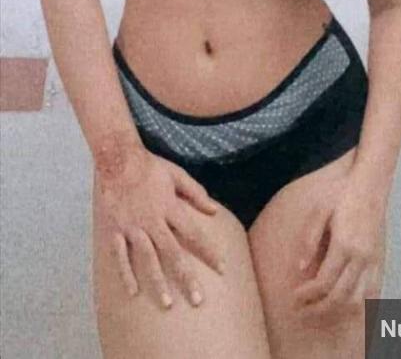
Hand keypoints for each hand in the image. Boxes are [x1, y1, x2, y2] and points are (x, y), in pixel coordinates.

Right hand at [96, 141, 224, 309]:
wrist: (118, 159)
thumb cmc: (151, 167)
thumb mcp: (177, 175)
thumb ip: (196, 193)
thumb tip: (215, 210)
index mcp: (170, 207)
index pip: (195, 234)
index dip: (209, 252)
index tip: (222, 269)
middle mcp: (152, 221)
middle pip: (173, 253)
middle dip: (186, 277)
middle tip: (198, 300)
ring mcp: (133, 227)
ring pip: (147, 259)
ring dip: (157, 282)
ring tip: (167, 303)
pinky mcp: (115, 229)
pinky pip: (120, 255)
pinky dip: (126, 273)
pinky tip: (133, 291)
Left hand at [293, 175, 385, 319]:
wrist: (370, 183)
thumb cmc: (342, 193)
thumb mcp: (320, 210)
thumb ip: (310, 240)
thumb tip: (300, 269)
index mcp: (344, 245)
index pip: (324, 282)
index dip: (308, 294)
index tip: (294, 298)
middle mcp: (361, 256)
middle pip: (340, 296)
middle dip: (319, 309)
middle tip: (302, 311)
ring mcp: (372, 259)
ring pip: (358, 299)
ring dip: (338, 312)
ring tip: (320, 313)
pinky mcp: (379, 259)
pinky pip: (373, 290)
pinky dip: (360, 305)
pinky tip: (347, 309)